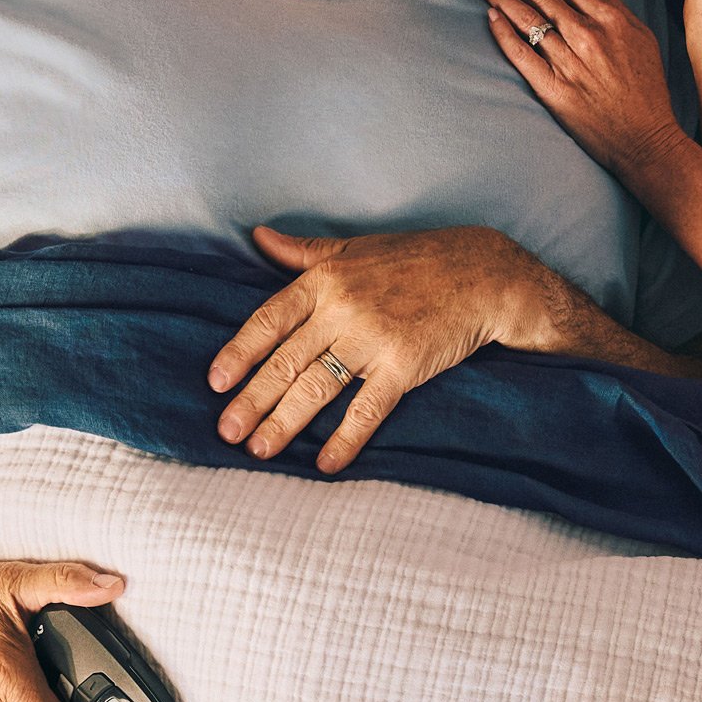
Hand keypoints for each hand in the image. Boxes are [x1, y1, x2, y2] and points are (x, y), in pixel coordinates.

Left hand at [209, 222, 538, 471]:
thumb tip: (257, 237)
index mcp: (325, 279)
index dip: (240, 353)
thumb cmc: (417, 259)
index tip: (217, 382)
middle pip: (286, 360)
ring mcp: (373, 338)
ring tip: (259, 450)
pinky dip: (345, 439)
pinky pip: (367, 409)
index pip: (269, 320)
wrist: (484, 275)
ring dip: (285, 423)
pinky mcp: (404, 365)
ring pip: (317, 387)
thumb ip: (303, 252)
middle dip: (252, 400)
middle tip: (226, 432)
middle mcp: (343, 308)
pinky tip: (325, 464)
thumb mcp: (355, 247)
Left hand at [481, 0, 683, 179]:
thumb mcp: (642, 38)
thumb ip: (614, 12)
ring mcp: (568, 61)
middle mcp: (588, 34)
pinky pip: (521, 53)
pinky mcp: (553, 88)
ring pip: (526, 18)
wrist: (645, 138)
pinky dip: (502, 32)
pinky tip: (490, 16)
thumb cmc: (646, 90)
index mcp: (611, 18)